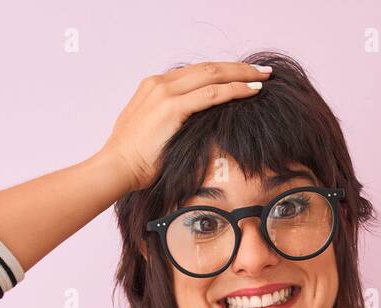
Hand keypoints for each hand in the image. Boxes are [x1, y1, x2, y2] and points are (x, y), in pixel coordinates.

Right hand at [99, 60, 270, 192]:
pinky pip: (212, 94)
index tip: (240, 75)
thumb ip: (169, 120)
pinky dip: (235, 89)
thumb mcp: (151, 131)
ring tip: (263, 77)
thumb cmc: (133, 159)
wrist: (116, 168)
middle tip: (261, 70)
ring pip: (213, 75)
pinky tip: (252, 90)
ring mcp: (165, 94)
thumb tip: (190, 127)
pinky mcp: (172, 108)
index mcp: (153, 86)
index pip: (195, 73)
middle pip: (208, 68)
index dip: (221, 72)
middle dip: (238, 67)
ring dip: (242, 74)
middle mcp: (159, 84)